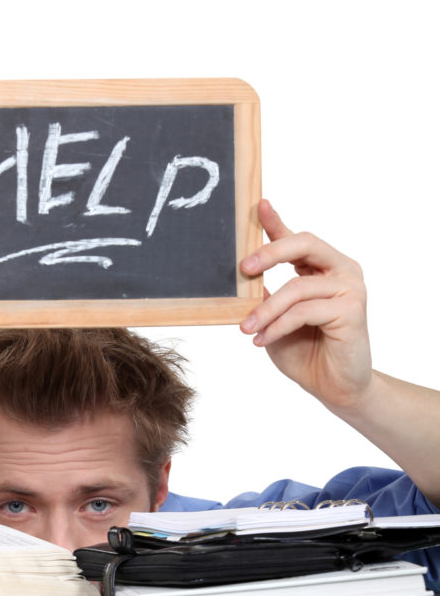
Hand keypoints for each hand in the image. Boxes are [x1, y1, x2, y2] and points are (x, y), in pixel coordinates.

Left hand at [239, 200, 370, 410]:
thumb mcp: (276, 322)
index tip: (258, 206)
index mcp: (323, 269)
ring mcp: (350, 289)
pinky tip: (262, 340)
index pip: (297, 240)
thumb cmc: (306, 354)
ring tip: (246, 328)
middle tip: (243, 267)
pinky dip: (278, 326)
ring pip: (297, 287)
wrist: (336, 389)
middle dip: (270, 252)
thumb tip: (246, 276)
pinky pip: (303, 311)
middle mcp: (342, 271)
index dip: (276, 223)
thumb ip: (266, 297)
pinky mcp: (352, 311)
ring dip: (266, 309)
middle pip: (305, 244)